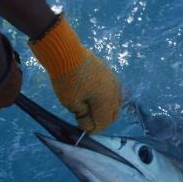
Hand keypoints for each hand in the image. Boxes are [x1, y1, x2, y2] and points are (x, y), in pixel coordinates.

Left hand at [29, 14, 121, 132]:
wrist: (67, 52)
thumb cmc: (67, 80)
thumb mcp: (71, 103)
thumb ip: (83, 117)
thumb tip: (88, 126)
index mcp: (107, 102)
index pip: (103, 124)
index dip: (92, 129)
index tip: (80, 127)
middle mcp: (115, 94)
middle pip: (112, 115)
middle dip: (101, 121)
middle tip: (86, 121)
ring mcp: (115, 82)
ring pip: (115, 103)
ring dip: (105, 110)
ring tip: (90, 109)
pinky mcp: (111, 74)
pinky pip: (113, 92)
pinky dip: (107, 98)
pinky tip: (96, 97)